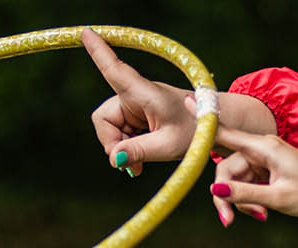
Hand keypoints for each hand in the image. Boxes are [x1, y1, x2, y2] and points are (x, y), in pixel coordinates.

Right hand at [82, 28, 197, 176]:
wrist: (212, 127)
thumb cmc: (197, 130)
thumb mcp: (168, 145)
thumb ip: (139, 151)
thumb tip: (113, 158)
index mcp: (144, 93)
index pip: (116, 70)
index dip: (98, 53)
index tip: (85, 32)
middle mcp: (135, 94)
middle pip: (103, 118)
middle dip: (111, 142)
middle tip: (128, 164)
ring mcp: (134, 105)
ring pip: (110, 128)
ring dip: (120, 148)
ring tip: (137, 165)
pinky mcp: (136, 115)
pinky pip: (119, 133)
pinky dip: (126, 149)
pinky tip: (138, 161)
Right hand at [208, 128, 297, 226]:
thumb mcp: (278, 198)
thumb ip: (244, 193)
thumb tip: (215, 190)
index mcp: (265, 147)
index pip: (225, 132)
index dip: (203, 119)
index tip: (186, 100)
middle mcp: (261, 148)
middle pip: (225, 169)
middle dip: (227, 195)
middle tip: (230, 220)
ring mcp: (263, 159)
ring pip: (234, 179)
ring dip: (241, 200)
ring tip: (261, 215)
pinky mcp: (265, 169)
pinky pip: (245, 183)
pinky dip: (249, 198)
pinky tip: (262, 210)